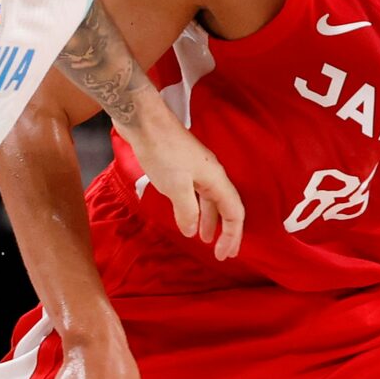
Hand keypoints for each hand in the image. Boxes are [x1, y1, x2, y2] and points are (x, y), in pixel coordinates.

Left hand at [123, 120, 243, 258]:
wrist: (145, 122)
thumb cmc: (163, 152)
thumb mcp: (176, 187)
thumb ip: (187, 211)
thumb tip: (191, 230)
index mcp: (217, 180)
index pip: (234, 213)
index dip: (232, 236)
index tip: (224, 256)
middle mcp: (212, 175)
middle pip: (226, 208)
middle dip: (225, 232)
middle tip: (221, 253)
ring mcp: (197, 170)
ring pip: (209, 201)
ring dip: (208, 221)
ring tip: (203, 239)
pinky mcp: (182, 167)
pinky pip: (195, 194)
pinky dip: (194, 209)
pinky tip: (186, 217)